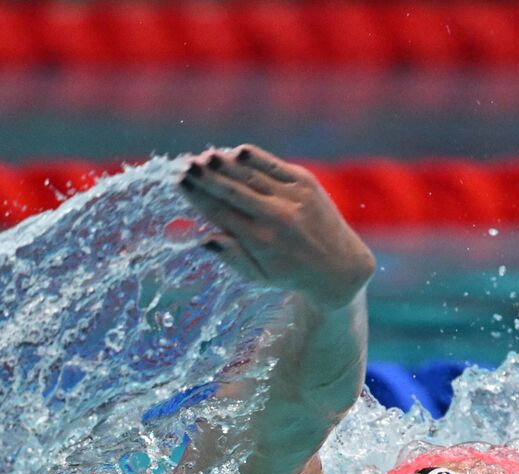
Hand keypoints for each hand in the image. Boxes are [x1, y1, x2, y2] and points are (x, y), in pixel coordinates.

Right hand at [179, 145, 375, 309]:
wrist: (340, 266)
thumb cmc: (291, 272)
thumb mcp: (259, 276)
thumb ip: (232, 257)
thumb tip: (204, 239)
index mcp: (261, 241)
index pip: (220, 212)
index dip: (197, 195)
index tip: (178, 183)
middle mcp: (277, 217)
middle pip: (232, 190)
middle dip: (205, 176)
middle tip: (182, 165)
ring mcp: (293, 196)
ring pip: (250, 174)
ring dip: (223, 163)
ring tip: (201, 157)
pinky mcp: (305, 182)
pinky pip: (272, 164)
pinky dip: (251, 157)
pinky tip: (231, 153)